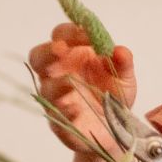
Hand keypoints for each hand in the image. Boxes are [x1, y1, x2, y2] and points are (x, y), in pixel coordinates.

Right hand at [28, 22, 135, 155]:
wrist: (117, 128)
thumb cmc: (113, 94)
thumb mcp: (124, 76)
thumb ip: (123, 62)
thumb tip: (119, 50)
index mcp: (72, 56)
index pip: (61, 36)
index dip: (70, 32)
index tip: (86, 35)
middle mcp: (59, 74)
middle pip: (38, 57)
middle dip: (47, 52)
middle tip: (61, 50)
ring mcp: (56, 98)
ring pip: (46, 88)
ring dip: (56, 84)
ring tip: (70, 84)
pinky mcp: (60, 122)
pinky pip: (56, 116)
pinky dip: (65, 111)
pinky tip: (76, 109)